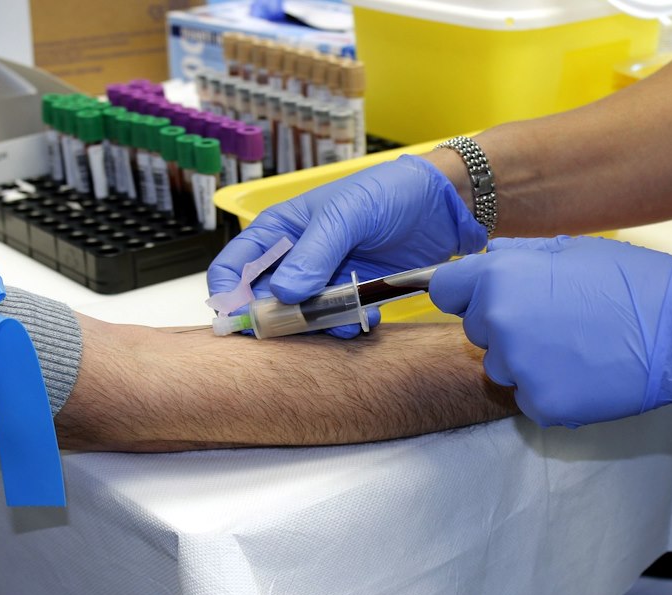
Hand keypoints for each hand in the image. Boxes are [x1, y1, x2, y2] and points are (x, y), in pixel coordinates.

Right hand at [207, 155, 485, 337]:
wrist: (442, 204)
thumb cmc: (387, 192)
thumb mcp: (346, 214)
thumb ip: (315, 253)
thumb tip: (283, 294)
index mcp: (279, 232)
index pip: (233, 268)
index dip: (229, 297)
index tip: (241, 320)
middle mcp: (296, 260)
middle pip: (266, 303)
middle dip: (280, 320)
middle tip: (302, 327)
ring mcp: (325, 280)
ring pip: (302, 318)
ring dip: (319, 326)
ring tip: (346, 318)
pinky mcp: (354, 295)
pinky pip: (337, 322)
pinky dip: (347, 325)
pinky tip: (367, 314)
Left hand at [428, 236, 671, 427]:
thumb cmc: (631, 282)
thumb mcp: (567, 249)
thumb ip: (516, 256)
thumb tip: (483, 259)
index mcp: (499, 276)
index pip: (444, 290)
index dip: (465, 293)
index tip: (482, 298)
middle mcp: (499, 321)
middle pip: (475, 331)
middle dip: (503, 327)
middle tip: (553, 321)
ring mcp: (519, 367)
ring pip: (500, 368)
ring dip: (526, 361)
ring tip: (575, 346)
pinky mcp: (542, 404)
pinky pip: (528, 398)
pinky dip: (550, 389)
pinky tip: (584, 372)